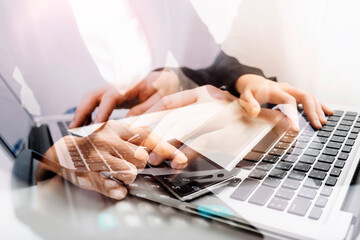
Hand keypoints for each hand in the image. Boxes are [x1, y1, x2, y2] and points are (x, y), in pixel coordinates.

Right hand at [39, 120, 187, 199]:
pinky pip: (110, 184)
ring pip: (129, 171)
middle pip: (141, 156)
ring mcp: (97, 154)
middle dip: (141, 165)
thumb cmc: (94, 144)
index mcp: (118, 128)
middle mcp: (108, 137)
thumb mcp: (115, 138)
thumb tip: (160, 153)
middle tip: (131, 164)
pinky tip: (115, 187)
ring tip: (118, 171)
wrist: (61, 151)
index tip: (181, 160)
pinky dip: (116, 189)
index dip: (167, 149)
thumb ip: (136, 144)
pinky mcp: (87, 170)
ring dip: (128, 175)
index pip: (148, 136)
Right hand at [69, 69, 179, 127]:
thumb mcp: (161, 98)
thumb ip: (146, 109)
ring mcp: (113, 90)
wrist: (164, 78)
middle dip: (81, 112)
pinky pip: (96, 103)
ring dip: (82, 114)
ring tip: (75, 131)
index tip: (95, 128)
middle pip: (92, 95)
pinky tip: (86, 127)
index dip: (101, 113)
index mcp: (129, 85)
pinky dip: (89, 114)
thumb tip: (128, 123)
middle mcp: (117, 86)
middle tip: (74, 129)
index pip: (110, 97)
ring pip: (91, 99)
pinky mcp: (112, 96)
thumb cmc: (164, 87)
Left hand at [235, 74, 332, 128]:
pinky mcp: (294, 93)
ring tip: (323, 122)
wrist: (252, 82)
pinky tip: (327, 112)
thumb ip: (251, 105)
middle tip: (317, 125)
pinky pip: (309, 97)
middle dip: (312, 110)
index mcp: (274, 90)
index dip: (293, 114)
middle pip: (304, 95)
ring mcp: (291, 89)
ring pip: (309, 96)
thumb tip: (254, 112)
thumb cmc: (249, 92)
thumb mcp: (245, 98)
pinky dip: (319, 105)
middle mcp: (285, 88)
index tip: (296, 129)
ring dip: (318, 109)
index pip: (288, 100)